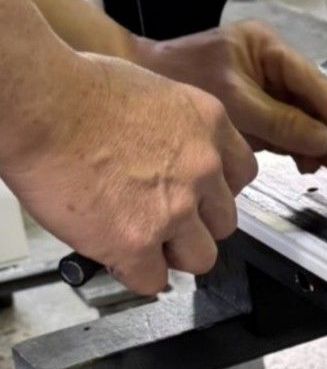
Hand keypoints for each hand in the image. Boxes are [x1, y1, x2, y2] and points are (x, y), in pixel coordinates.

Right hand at [0, 52, 257, 294]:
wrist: (41, 105)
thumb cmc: (76, 89)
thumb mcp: (153, 91)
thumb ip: (174, 127)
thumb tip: (166, 147)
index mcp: (209, 123)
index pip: (242, 173)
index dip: (217, 190)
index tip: (202, 196)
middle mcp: (203, 167)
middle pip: (225, 221)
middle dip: (196, 225)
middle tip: (165, 221)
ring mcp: (175, 208)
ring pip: (201, 257)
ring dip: (172, 255)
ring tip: (143, 243)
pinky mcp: (137, 241)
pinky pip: (153, 279)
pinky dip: (136, 274)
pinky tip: (118, 258)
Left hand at [137, 20, 326, 172]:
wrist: (135, 83)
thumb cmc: (177, 82)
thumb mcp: (234, 103)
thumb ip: (282, 122)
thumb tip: (323, 141)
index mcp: (268, 47)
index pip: (314, 83)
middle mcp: (271, 62)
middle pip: (314, 99)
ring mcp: (263, 83)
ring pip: (303, 114)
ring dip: (313, 141)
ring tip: (317, 166)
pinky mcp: (254, 103)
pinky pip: (285, 124)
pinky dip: (295, 143)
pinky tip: (301, 161)